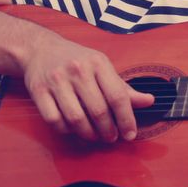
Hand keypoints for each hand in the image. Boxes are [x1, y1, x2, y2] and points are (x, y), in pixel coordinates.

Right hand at [23, 36, 153, 142]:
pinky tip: (74, 129)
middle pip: (98, 110)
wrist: (41, 48)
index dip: (127, 119)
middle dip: (108, 130)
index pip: (118, 96)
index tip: (130, 134)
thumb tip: (149, 101)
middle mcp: (78, 70)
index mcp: (98, 63)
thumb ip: (124, 87)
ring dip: (89, 134)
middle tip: (111, 137)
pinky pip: (55, 120)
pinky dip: (66, 130)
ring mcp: (57, 80)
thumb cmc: (77, 60)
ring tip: (95, 136)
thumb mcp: (102, 67)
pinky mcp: (39, 91)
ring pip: (76, 118)